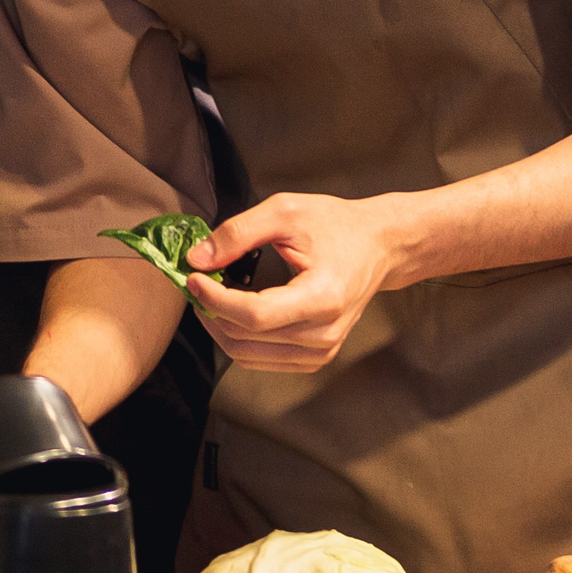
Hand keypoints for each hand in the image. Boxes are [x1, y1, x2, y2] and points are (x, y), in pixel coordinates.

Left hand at [184, 192, 405, 371]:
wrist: (379, 246)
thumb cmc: (336, 225)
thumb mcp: (285, 212)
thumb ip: (238, 233)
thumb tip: (197, 259)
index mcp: (322, 298)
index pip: (254, 316)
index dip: (215, 300)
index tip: (192, 277)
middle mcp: (324, 333)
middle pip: (246, 338)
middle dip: (210, 311)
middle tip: (196, 282)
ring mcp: (322, 350)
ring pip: (248, 355)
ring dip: (219, 328)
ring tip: (210, 296)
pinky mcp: (316, 357)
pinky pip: (262, 360)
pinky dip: (238, 338)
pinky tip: (233, 311)